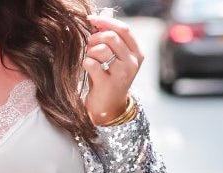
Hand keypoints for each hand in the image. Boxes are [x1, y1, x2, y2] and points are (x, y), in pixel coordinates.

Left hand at [83, 10, 143, 124]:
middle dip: (95, 38)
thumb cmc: (108, 79)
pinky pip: (93, 64)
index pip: (123, 29)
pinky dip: (86, 63)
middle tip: (89, 46)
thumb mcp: (113, 57)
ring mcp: (122, 74)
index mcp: (137, 52)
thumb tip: (104, 13)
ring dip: (90, 51)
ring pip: (102, 49)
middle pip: (111, 37)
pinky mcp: (108, 84)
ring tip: (89, 59)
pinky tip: (87, 68)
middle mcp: (132, 62)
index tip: (91, 19)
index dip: (106, 21)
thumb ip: (110, 36)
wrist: (108, 109)